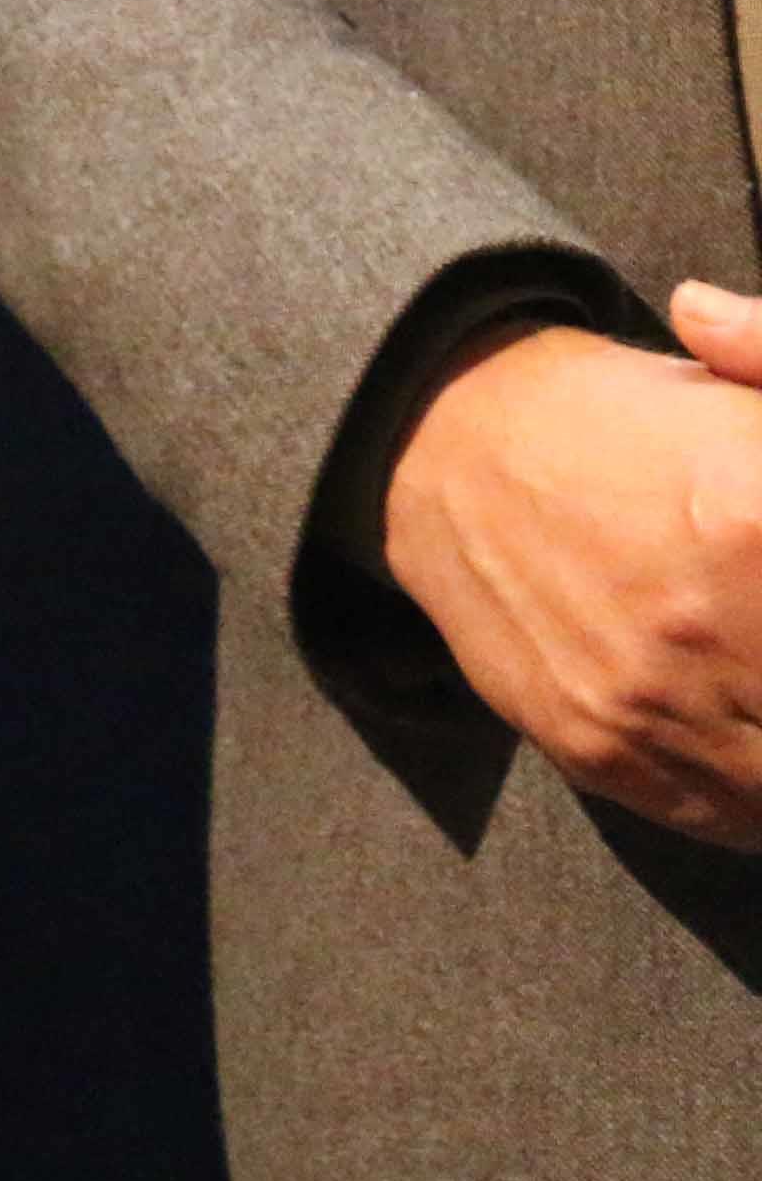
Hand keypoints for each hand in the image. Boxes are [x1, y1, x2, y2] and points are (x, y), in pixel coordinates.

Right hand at [382, 298, 761, 840]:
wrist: (449, 443)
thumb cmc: (634, 418)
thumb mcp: (744, 403)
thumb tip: (752, 360)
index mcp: (755, 520)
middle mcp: (707, 623)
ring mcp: (649, 697)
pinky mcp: (598, 745)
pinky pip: (727, 820)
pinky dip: (757, 800)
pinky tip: (751, 738)